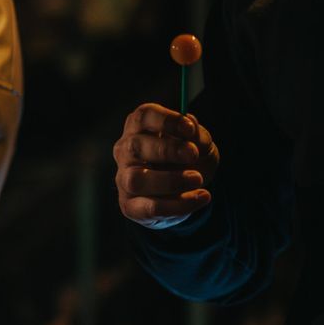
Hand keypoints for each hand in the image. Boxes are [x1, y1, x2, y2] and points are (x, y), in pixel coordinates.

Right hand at [113, 104, 217, 225]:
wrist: (183, 192)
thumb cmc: (186, 160)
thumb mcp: (199, 144)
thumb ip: (197, 137)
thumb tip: (192, 132)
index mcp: (139, 128)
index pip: (144, 116)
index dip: (166, 120)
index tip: (190, 129)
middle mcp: (125, 151)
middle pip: (135, 146)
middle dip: (167, 150)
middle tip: (193, 155)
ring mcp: (124, 179)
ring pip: (137, 180)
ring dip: (170, 180)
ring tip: (197, 179)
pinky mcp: (130, 206)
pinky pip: (149, 208)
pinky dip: (178, 205)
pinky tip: (199, 198)